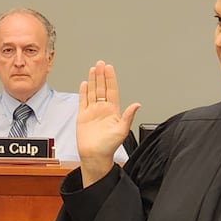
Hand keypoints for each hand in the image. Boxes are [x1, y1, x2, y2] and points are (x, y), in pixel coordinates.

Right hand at [77, 61, 141, 187]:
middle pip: (101, 88)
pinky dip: (83, 92)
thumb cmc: (109, 146)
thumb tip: (137, 105)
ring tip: (93, 69)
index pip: (111, 90)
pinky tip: (84, 84)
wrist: (94, 156)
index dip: (110, 79)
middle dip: (101, 75)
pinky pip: (83, 101)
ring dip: (93, 80)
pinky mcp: (83, 116)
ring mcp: (92, 112)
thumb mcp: (122, 130)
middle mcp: (102, 109)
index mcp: (112, 111)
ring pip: (92, 92)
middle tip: (100, 64)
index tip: (109, 68)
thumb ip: (128, 116)